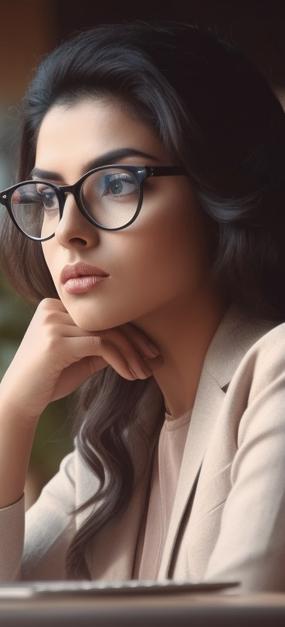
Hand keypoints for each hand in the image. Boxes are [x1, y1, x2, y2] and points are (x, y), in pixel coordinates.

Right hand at [0, 298, 161, 422]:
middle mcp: (53, 308)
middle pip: (107, 320)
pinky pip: (100, 346)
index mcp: (56, 307)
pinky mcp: (57, 341)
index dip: (130, 331)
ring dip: (131, 354)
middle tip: (156, 359)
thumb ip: (102, 347)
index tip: (151, 350)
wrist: (19, 400)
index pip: (102, 315)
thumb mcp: (81, 359)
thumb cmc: (49, 380)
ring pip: (107, 333)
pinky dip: (120, 360)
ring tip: (145, 372)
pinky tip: (130, 375)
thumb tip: (135, 345)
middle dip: (136, 341)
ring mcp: (53, 323)